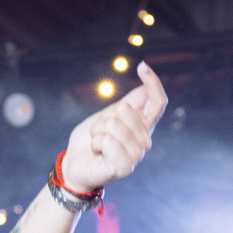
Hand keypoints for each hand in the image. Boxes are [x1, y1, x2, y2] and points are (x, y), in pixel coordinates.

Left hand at [58, 62, 168, 195]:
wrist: (74, 166)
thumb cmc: (92, 142)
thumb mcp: (108, 116)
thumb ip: (128, 104)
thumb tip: (145, 87)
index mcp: (143, 127)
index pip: (158, 102)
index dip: (153, 82)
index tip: (142, 66)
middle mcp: (144, 141)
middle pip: (126, 110)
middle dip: (104, 119)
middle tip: (100, 134)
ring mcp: (135, 156)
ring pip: (113, 125)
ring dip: (98, 132)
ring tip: (98, 145)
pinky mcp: (124, 167)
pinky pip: (107, 141)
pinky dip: (96, 144)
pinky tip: (97, 154)